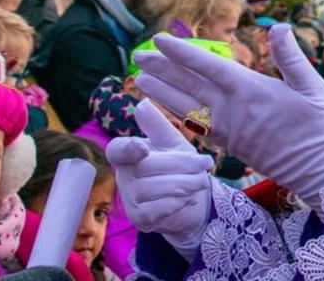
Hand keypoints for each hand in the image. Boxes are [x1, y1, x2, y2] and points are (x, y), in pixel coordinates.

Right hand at [105, 99, 213, 248]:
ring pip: (155, 188)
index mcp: (128, 154)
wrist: (194, 199)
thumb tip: (143, 103)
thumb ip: (158, 125)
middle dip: (182, 164)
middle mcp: (123, 176)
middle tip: (206, 163)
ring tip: (202, 180)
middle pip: (148, 166)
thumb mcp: (172, 142)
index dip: (127, 148)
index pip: (117, 150)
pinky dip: (178, 201)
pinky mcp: (139, 219)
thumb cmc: (181, 166)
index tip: (142, 146)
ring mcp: (129, 199)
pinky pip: (158, 209)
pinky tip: (189, 198)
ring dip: (185, 183)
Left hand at [135, 24, 323, 207]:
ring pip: (186, 107)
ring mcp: (228, 130)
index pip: (207, 67)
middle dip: (162, 70)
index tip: (160, 41)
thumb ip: (291, 57)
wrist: (321, 171)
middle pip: (188, 86)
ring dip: (162, 92)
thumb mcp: (313, 86)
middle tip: (138, 56)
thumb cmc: (322, 127)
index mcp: (251, 91)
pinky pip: (195, 126)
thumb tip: (280, 27)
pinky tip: (167, 106)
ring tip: (141, 79)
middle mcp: (232, 110)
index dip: (181, 53)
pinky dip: (177, 113)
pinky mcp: (229, 145)